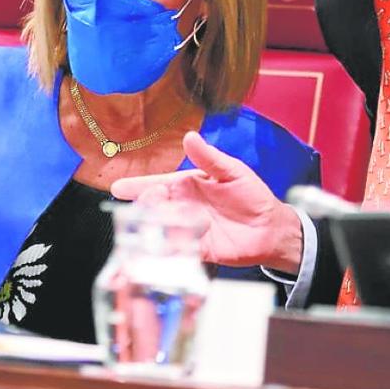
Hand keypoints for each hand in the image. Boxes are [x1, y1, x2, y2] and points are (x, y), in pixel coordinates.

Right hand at [110, 131, 303, 273]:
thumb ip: (209, 158)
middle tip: (150, 201)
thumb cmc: (251, 195)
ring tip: (154, 224)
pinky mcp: (197, 250)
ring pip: (162, 229)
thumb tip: (190, 137)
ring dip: (154, 227)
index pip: (157, 184)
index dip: (138, 186)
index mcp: (187, 185)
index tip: (119, 187)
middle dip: (146, 205)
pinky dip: (168, 250)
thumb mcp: (232, 171)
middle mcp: (183, 207)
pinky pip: (177, 251)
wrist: (270, 227)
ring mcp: (188, 229)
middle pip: (154, 207)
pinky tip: (163, 248)